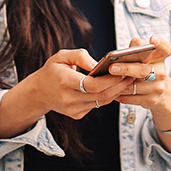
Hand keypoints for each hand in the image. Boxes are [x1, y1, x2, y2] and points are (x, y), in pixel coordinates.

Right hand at [0, 49, 130, 135]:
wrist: (38, 92)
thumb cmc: (52, 70)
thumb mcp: (61, 56)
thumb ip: (80, 56)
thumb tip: (99, 64)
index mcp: (64, 82)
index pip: (92, 85)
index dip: (109, 79)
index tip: (122, 70)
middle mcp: (68, 99)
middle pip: (101, 95)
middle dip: (119, 85)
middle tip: (132, 74)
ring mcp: (73, 110)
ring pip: (102, 102)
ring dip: (117, 91)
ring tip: (128, 79)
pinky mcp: (77, 115)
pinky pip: (97, 105)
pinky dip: (107, 96)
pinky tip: (115, 87)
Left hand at [109, 36, 170, 149]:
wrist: (159, 91)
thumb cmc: (146, 67)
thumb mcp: (145, 56)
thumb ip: (137, 47)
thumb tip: (126, 49)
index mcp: (160, 58)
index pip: (165, 49)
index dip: (160, 43)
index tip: (152, 39)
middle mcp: (161, 73)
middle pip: (142, 70)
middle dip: (126, 69)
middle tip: (111, 68)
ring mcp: (157, 88)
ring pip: (133, 87)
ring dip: (118, 84)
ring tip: (106, 80)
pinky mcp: (151, 100)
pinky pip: (131, 98)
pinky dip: (120, 94)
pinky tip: (112, 90)